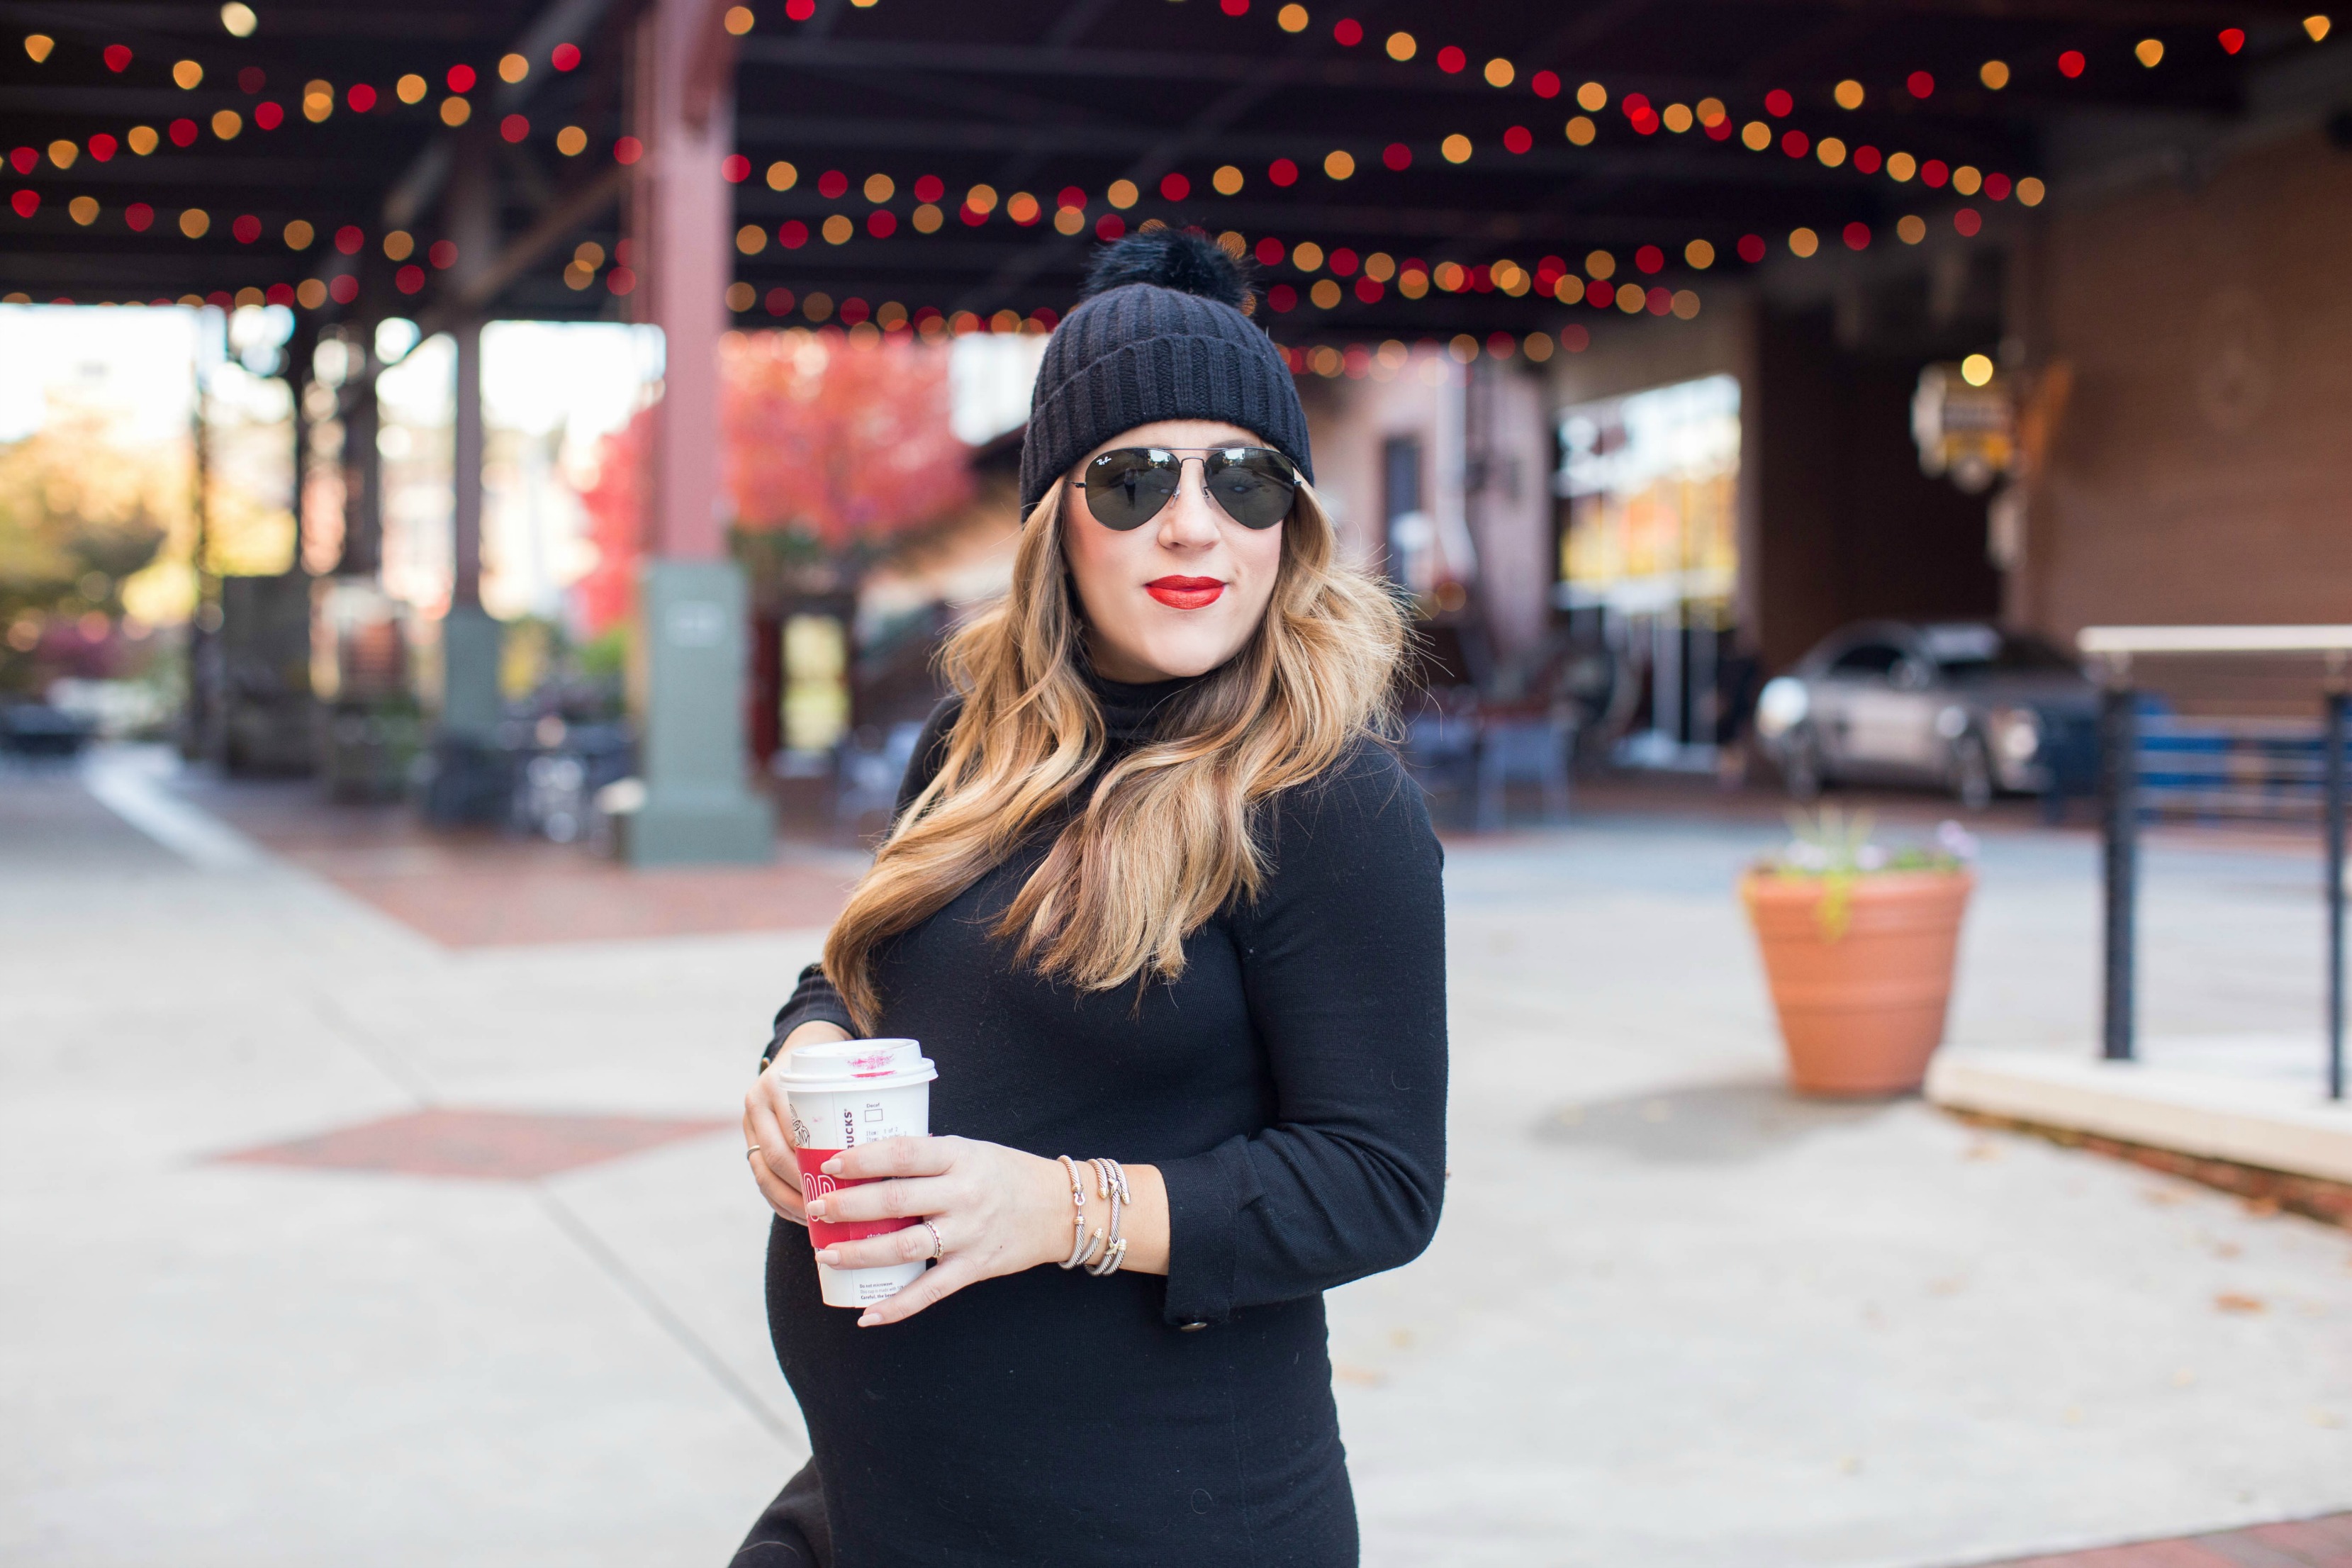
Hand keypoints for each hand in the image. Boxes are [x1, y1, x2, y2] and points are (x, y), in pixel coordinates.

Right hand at [743, 1021, 849, 1222]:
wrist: (804, 1047)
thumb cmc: (835, 1067)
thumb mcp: (846, 1074)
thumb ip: (862, 1101)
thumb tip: (913, 1143)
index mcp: (780, 1085)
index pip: (795, 1134)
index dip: (816, 1164)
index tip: (844, 1185)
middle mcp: (757, 1102)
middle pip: (777, 1157)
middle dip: (803, 1188)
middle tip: (833, 1208)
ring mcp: (749, 1121)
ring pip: (764, 1173)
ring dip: (790, 1201)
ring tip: (818, 1220)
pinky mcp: (749, 1139)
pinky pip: (761, 1179)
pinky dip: (781, 1201)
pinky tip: (803, 1217)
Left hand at [805, 1135, 1068, 1326]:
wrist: (1062, 1208)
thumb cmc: (1007, 1173)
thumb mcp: (971, 1149)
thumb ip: (928, 1156)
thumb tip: (868, 1159)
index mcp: (960, 1155)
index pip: (903, 1153)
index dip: (864, 1159)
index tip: (831, 1165)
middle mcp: (963, 1193)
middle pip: (895, 1200)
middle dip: (848, 1207)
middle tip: (816, 1210)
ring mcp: (969, 1233)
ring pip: (904, 1247)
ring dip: (860, 1254)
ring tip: (827, 1254)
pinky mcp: (975, 1267)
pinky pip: (929, 1291)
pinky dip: (896, 1307)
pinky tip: (866, 1315)